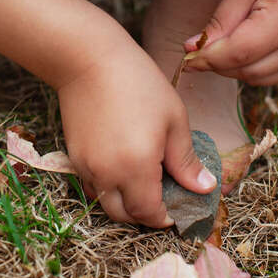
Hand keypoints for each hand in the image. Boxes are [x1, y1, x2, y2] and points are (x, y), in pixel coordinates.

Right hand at [57, 38, 217, 226]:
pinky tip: (122, 166)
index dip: (164, 217)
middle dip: (144, 214)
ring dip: (124, 202)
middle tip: (162, 199)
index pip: (149, 213)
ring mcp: (86, 166)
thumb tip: (204, 187)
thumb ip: (186, 160)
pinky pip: (92, 184)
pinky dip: (108, 186)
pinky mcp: (73, 155)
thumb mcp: (174, 119)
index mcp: (136, 167)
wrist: (88, 60)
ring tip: (143, 183)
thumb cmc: (138, 83)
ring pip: (104, 202)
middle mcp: (107, 174)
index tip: (178, 208)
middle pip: (124, 215)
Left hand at [184, 0, 277, 85]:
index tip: (186, 57)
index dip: (207, 58)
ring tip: (230, 41)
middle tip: (201, 48)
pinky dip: (254, 68)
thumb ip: (219, 21)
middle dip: (218, 63)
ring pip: (256, 79)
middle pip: (245, 70)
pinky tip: (253, 46)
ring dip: (235, 67)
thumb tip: (191, 49)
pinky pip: (271, 79)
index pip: (237, 53)